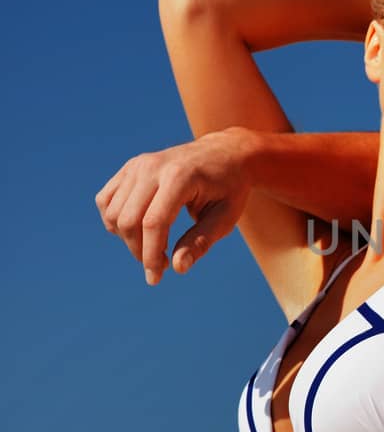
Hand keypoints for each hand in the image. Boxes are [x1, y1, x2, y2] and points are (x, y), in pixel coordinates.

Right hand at [95, 128, 253, 283]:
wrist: (225, 153)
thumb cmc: (229, 188)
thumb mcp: (225, 217)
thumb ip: (201, 242)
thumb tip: (178, 268)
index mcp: (180, 176)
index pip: (154, 223)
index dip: (151, 255)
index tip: (156, 278)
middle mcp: (153, 167)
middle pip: (128, 220)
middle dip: (139, 251)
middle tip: (160, 265)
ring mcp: (138, 165)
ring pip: (114, 213)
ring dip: (127, 239)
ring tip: (154, 245)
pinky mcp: (130, 168)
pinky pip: (106, 200)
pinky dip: (114, 221)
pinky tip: (136, 230)